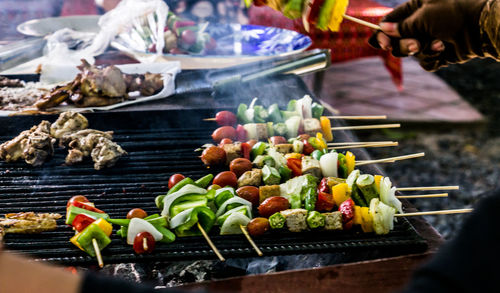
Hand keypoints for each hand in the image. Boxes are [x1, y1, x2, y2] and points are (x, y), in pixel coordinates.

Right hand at [369, 0, 487, 70]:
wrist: (481, 28)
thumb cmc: (453, 15)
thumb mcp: (423, 17)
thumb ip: (401, 26)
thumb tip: (383, 29)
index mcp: (416, 7)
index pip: (391, 21)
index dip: (383, 34)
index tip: (383, 44)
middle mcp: (422, 22)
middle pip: (398, 40)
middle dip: (405, 45)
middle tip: (416, 45)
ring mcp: (430, 38)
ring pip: (412, 53)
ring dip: (422, 51)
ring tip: (438, 45)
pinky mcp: (439, 53)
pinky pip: (425, 61)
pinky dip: (432, 58)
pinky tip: (444, 50)